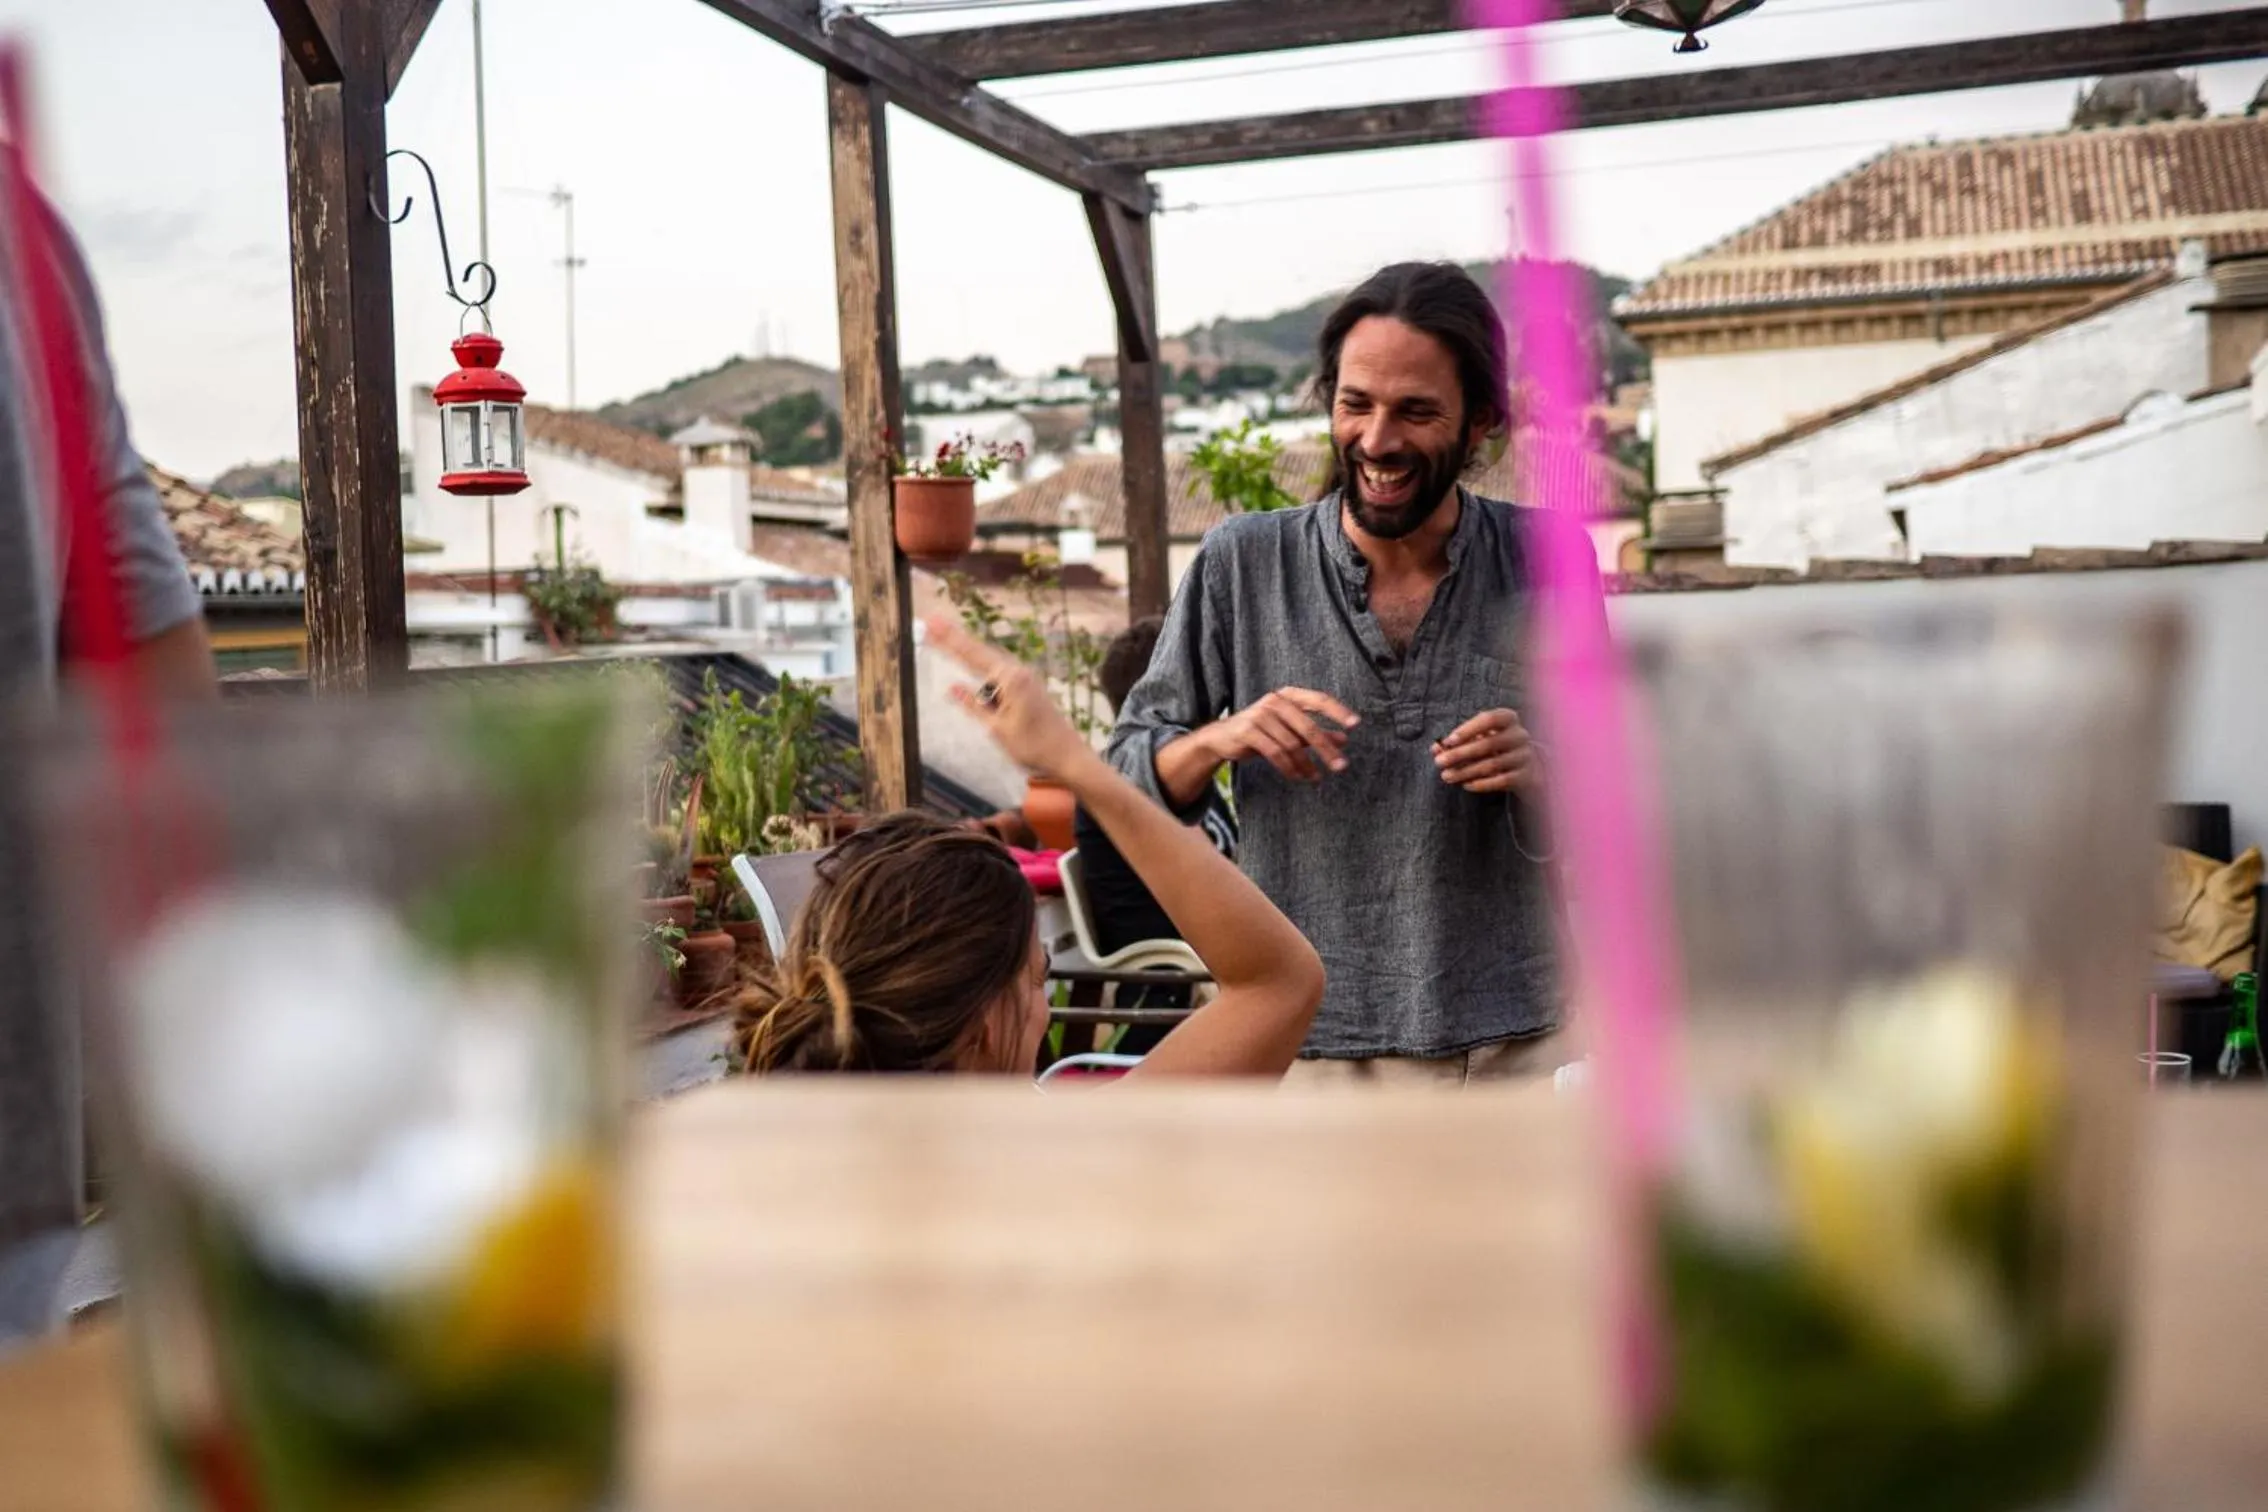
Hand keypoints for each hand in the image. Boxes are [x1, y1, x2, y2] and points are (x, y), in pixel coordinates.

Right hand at [926, 615, 1091, 778]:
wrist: (1068, 756)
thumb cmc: (1034, 746)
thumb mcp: (998, 729)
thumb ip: (975, 706)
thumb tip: (953, 688)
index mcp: (1010, 679)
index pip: (971, 656)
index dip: (949, 640)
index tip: (932, 624)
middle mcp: (1018, 672)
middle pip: (979, 651)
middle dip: (955, 637)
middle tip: (932, 622)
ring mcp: (1024, 677)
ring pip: (989, 660)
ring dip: (967, 649)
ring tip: (943, 634)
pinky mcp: (1027, 686)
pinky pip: (999, 672)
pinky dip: (981, 665)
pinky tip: (970, 659)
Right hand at [1206, 686, 1360, 783]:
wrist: (1221, 738)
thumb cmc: (1260, 732)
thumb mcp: (1289, 730)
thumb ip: (1314, 733)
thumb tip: (1344, 739)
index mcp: (1288, 695)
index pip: (1318, 699)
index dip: (1338, 711)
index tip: (1356, 724)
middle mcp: (1275, 701)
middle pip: (1308, 727)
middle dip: (1326, 749)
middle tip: (1341, 766)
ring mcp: (1260, 715)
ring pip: (1292, 744)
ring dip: (1307, 764)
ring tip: (1316, 778)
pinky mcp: (1249, 731)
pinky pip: (1276, 753)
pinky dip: (1290, 768)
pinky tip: (1298, 777)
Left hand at [1434, 709, 1540, 795]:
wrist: (1528, 765)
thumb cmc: (1496, 746)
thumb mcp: (1479, 738)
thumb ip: (1458, 741)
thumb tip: (1436, 749)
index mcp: (1509, 718)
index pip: (1489, 719)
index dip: (1468, 729)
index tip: (1448, 741)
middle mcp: (1520, 735)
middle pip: (1488, 744)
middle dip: (1460, 754)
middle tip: (1439, 762)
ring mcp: (1525, 756)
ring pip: (1492, 764)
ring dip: (1466, 771)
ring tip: (1446, 776)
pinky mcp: (1527, 775)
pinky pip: (1502, 780)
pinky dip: (1482, 784)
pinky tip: (1466, 785)